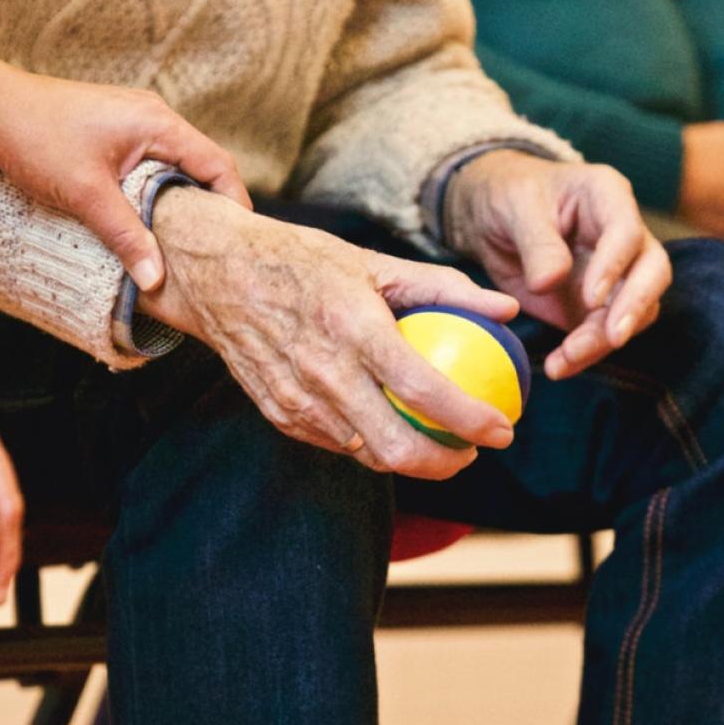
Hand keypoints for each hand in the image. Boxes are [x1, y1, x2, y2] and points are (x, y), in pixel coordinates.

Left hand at [0, 72, 251, 291]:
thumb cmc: (36, 139)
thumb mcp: (86, 195)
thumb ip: (126, 236)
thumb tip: (156, 280)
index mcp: (158, 124)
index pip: (217, 165)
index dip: (234, 204)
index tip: (237, 242)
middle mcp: (154, 116)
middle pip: (201, 165)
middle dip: (209, 207)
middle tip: (212, 251)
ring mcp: (134, 120)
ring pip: (174, 165)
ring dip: (179, 200)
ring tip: (181, 242)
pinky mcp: (114, 129)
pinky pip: (151, 162)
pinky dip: (155, 190)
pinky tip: (145, 219)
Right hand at [138, 187, 519, 479]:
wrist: (217, 274)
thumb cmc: (302, 261)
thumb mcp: (373, 261)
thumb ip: (444, 287)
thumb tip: (506, 308)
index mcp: (353, 327)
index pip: (423, 390)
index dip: (471, 420)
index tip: (502, 429)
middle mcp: (324, 372)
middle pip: (396, 448)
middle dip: (446, 463)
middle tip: (472, 450)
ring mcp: (297, 400)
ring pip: (367, 454)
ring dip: (410, 459)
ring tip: (438, 442)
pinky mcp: (279, 414)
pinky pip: (336, 443)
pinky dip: (369, 443)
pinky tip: (389, 427)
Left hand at [443, 151, 671, 380]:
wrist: (491, 217)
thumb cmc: (508, 196)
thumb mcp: (514, 208)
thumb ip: (536, 242)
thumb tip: (550, 282)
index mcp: (606, 196)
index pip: (627, 231)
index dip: (614, 265)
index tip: (591, 297)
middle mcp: (623, 235)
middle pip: (652, 272)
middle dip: (634, 307)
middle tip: (612, 337)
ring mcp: (617, 272)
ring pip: (635, 310)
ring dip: (605, 339)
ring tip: (566, 358)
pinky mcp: (599, 305)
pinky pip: (605, 333)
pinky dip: (586, 353)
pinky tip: (560, 366)